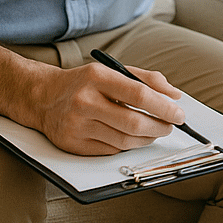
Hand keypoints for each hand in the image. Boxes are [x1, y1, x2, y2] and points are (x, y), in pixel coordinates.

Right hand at [36, 62, 185, 154]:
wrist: (43, 97)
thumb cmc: (86, 83)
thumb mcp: (113, 71)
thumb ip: (146, 79)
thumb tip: (175, 95)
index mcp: (97, 77)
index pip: (138, 94)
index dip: (163, 106)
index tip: (179, 113)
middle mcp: (84, 101)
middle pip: (133, 122)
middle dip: (160, 126)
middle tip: (172, 125)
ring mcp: (77, 125)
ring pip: (124, 140)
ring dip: (147, 138)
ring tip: (156, 131)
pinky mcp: (73, 145)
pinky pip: (110, 151)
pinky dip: (128, 146)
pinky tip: (135, 138)